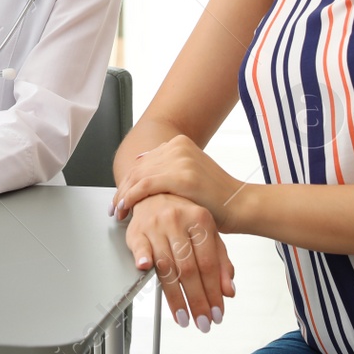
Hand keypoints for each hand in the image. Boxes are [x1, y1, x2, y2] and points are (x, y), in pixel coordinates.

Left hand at [111, 134, 251, 230]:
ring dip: (123, 195)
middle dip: (122, 188)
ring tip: (117, 211)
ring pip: (139, 177)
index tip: (120, 195)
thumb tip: (142, 166)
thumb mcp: (190, 173)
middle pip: (138, 168)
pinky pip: (146, 186)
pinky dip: (131, 198)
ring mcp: (180, 159)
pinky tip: (125, 208)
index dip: (128, 179)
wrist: (239, 204)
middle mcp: (178, 146)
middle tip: (114, 206)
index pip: (143, 161)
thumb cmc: (215, 197)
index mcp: (179, 142)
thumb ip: (169, 167)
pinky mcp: (181, 176)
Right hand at [124, 193, 235, 330]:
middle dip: (197, 300)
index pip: (209, 264)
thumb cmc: (183, 216)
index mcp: (200, 220)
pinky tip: (145, 271)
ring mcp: (156, 225)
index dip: (213, 291)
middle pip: (189, 269)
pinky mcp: (137, 230)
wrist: (154, 192)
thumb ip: (221, 260)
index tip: (217, 313)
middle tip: (203, 323)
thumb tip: (229, 291)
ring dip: (175, 297)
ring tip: (184, 318)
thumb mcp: (208, 233)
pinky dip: (143, 258)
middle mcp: (178, 221)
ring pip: (167, 266)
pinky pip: (140, 247)